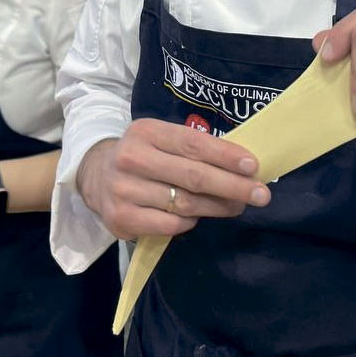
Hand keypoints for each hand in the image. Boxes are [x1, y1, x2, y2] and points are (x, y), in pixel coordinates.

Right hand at [77, 118, 270, 240]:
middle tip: (261, 194)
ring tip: (238, 206)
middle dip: (233, 186)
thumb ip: (193, 147)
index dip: (226, 156)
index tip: (254, 166)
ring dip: (218, 207)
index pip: (193, 143)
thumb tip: (242, 165)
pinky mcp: (121, 219)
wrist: (95, 175)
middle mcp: (132, 158)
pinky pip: (171, 225)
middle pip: (194, 176)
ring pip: (186, 204)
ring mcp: (124, 191)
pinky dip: (191, 221)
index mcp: (145, 131)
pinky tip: (199, 216)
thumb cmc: (143, 155)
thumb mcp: (160, 139)